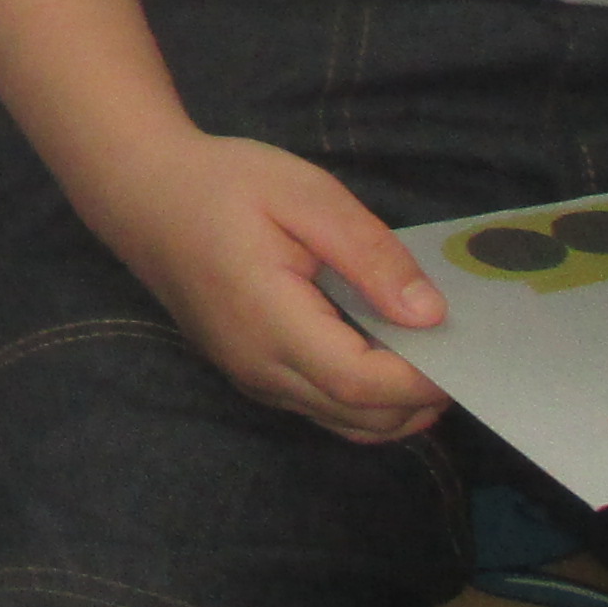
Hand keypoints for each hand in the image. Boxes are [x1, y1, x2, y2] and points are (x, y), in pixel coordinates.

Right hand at [78, 132, 450, 443]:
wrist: (140, 192)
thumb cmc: (222, 184)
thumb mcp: (306, 197)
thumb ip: (370, 256)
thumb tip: (430, 315)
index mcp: (272, 323)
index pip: (364, 384)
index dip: (423, 381)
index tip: (467, 349)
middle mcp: (259, 367)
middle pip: (360, 418)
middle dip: (421, 400)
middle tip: (460, 352)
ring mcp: (250, 376)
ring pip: (341, 422)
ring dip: (395, 407)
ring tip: (429, 357)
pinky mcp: (247, 372)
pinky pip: (318, 407)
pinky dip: (362, 399)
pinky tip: (382, 355)